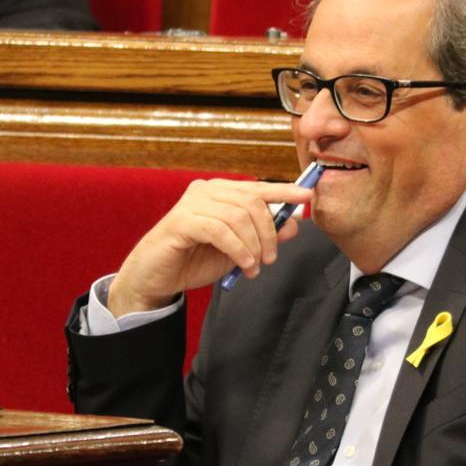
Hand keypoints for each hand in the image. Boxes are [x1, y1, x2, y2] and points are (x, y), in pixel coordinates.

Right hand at [108, 179, 313, 316]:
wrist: (158, 277)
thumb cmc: (195, 259)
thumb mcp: (239, 249)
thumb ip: (264, 236)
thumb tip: (292, 224)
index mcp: (221, 192)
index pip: (258, 187)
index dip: (285, 190)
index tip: (308, 195)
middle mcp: (207, 191)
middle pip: (252, 202)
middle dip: (268, 232)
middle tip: (270, 259)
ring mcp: (192, 203)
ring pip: (238, 216)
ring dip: (253, 246)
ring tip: (253, 267)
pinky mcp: (181, 221)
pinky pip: (219, 231)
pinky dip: (238, 249)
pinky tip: (242, 265)